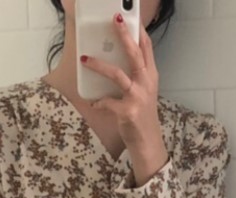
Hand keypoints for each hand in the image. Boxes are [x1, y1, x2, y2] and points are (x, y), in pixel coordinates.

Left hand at [81, 13, 168, 182]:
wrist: (147, 143)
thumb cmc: (142, 116)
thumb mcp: (143, 92)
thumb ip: (134, 75)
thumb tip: (112, 58)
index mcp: (151, 76)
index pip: (147, 48)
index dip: (138, 31)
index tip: (128, 17)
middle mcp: (146, 84)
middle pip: (135, 54)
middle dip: (124, 36)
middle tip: (114, 20)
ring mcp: (138, 97)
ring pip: (117, 75)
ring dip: (99, 66)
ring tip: (85, 59)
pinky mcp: (127, 112)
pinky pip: (107, 102)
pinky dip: (98, 102)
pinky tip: (93, 103)